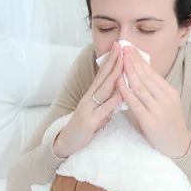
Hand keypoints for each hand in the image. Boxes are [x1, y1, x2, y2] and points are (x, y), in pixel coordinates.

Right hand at [53, 42, 123, 157]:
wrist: (67, 143)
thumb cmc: (85, 127)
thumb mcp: (98, 111)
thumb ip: (108, 102)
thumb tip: (121, 94)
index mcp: (93, 95)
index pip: (104, 74)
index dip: (112, 60)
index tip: (121, 47)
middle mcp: (90, 98)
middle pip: (104, 76)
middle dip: (113, 61)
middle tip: (121, 46)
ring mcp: (88, 108)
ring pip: (104, 89)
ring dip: (114, 75)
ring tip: (123, 63)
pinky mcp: (89, 121)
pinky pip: (103, 110)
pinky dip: (112, 101)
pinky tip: (121, 93)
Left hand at [118, 44, 190, 158]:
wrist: (178, 147)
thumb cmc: (170, 125)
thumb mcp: (168, 104)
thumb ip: (158, 91)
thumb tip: (144, 75)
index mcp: (170, 93)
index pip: (153, 73)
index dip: (140, 60)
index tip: (131, 49)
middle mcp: (165, 99)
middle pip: (146, 76)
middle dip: (134, 61)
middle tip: (124, 47)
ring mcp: (158, 109)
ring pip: (140, 87)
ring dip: (129, 71)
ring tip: (120, 59)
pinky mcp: (150, 121)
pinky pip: (135, 103)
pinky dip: (126, 91)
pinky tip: (119, 82)